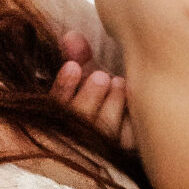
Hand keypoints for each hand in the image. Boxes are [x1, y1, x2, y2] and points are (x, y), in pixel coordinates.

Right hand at [49, 31, 134, 148]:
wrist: (134, 110)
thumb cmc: (101, 90)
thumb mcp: (87, 72)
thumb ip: (78, 54)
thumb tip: (71, 37)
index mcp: (59, 118)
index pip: (54, 111)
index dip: (62, 90)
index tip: (73, 68)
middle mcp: (76, 138)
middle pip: (78, 127)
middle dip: (88, 100)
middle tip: (101, 78)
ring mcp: (101, 149)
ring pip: (104, 135)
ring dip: (111, 106)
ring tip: (119, 83)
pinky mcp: (126, 152)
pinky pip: (129, 139)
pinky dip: (131, 118)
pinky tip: (133, 98)